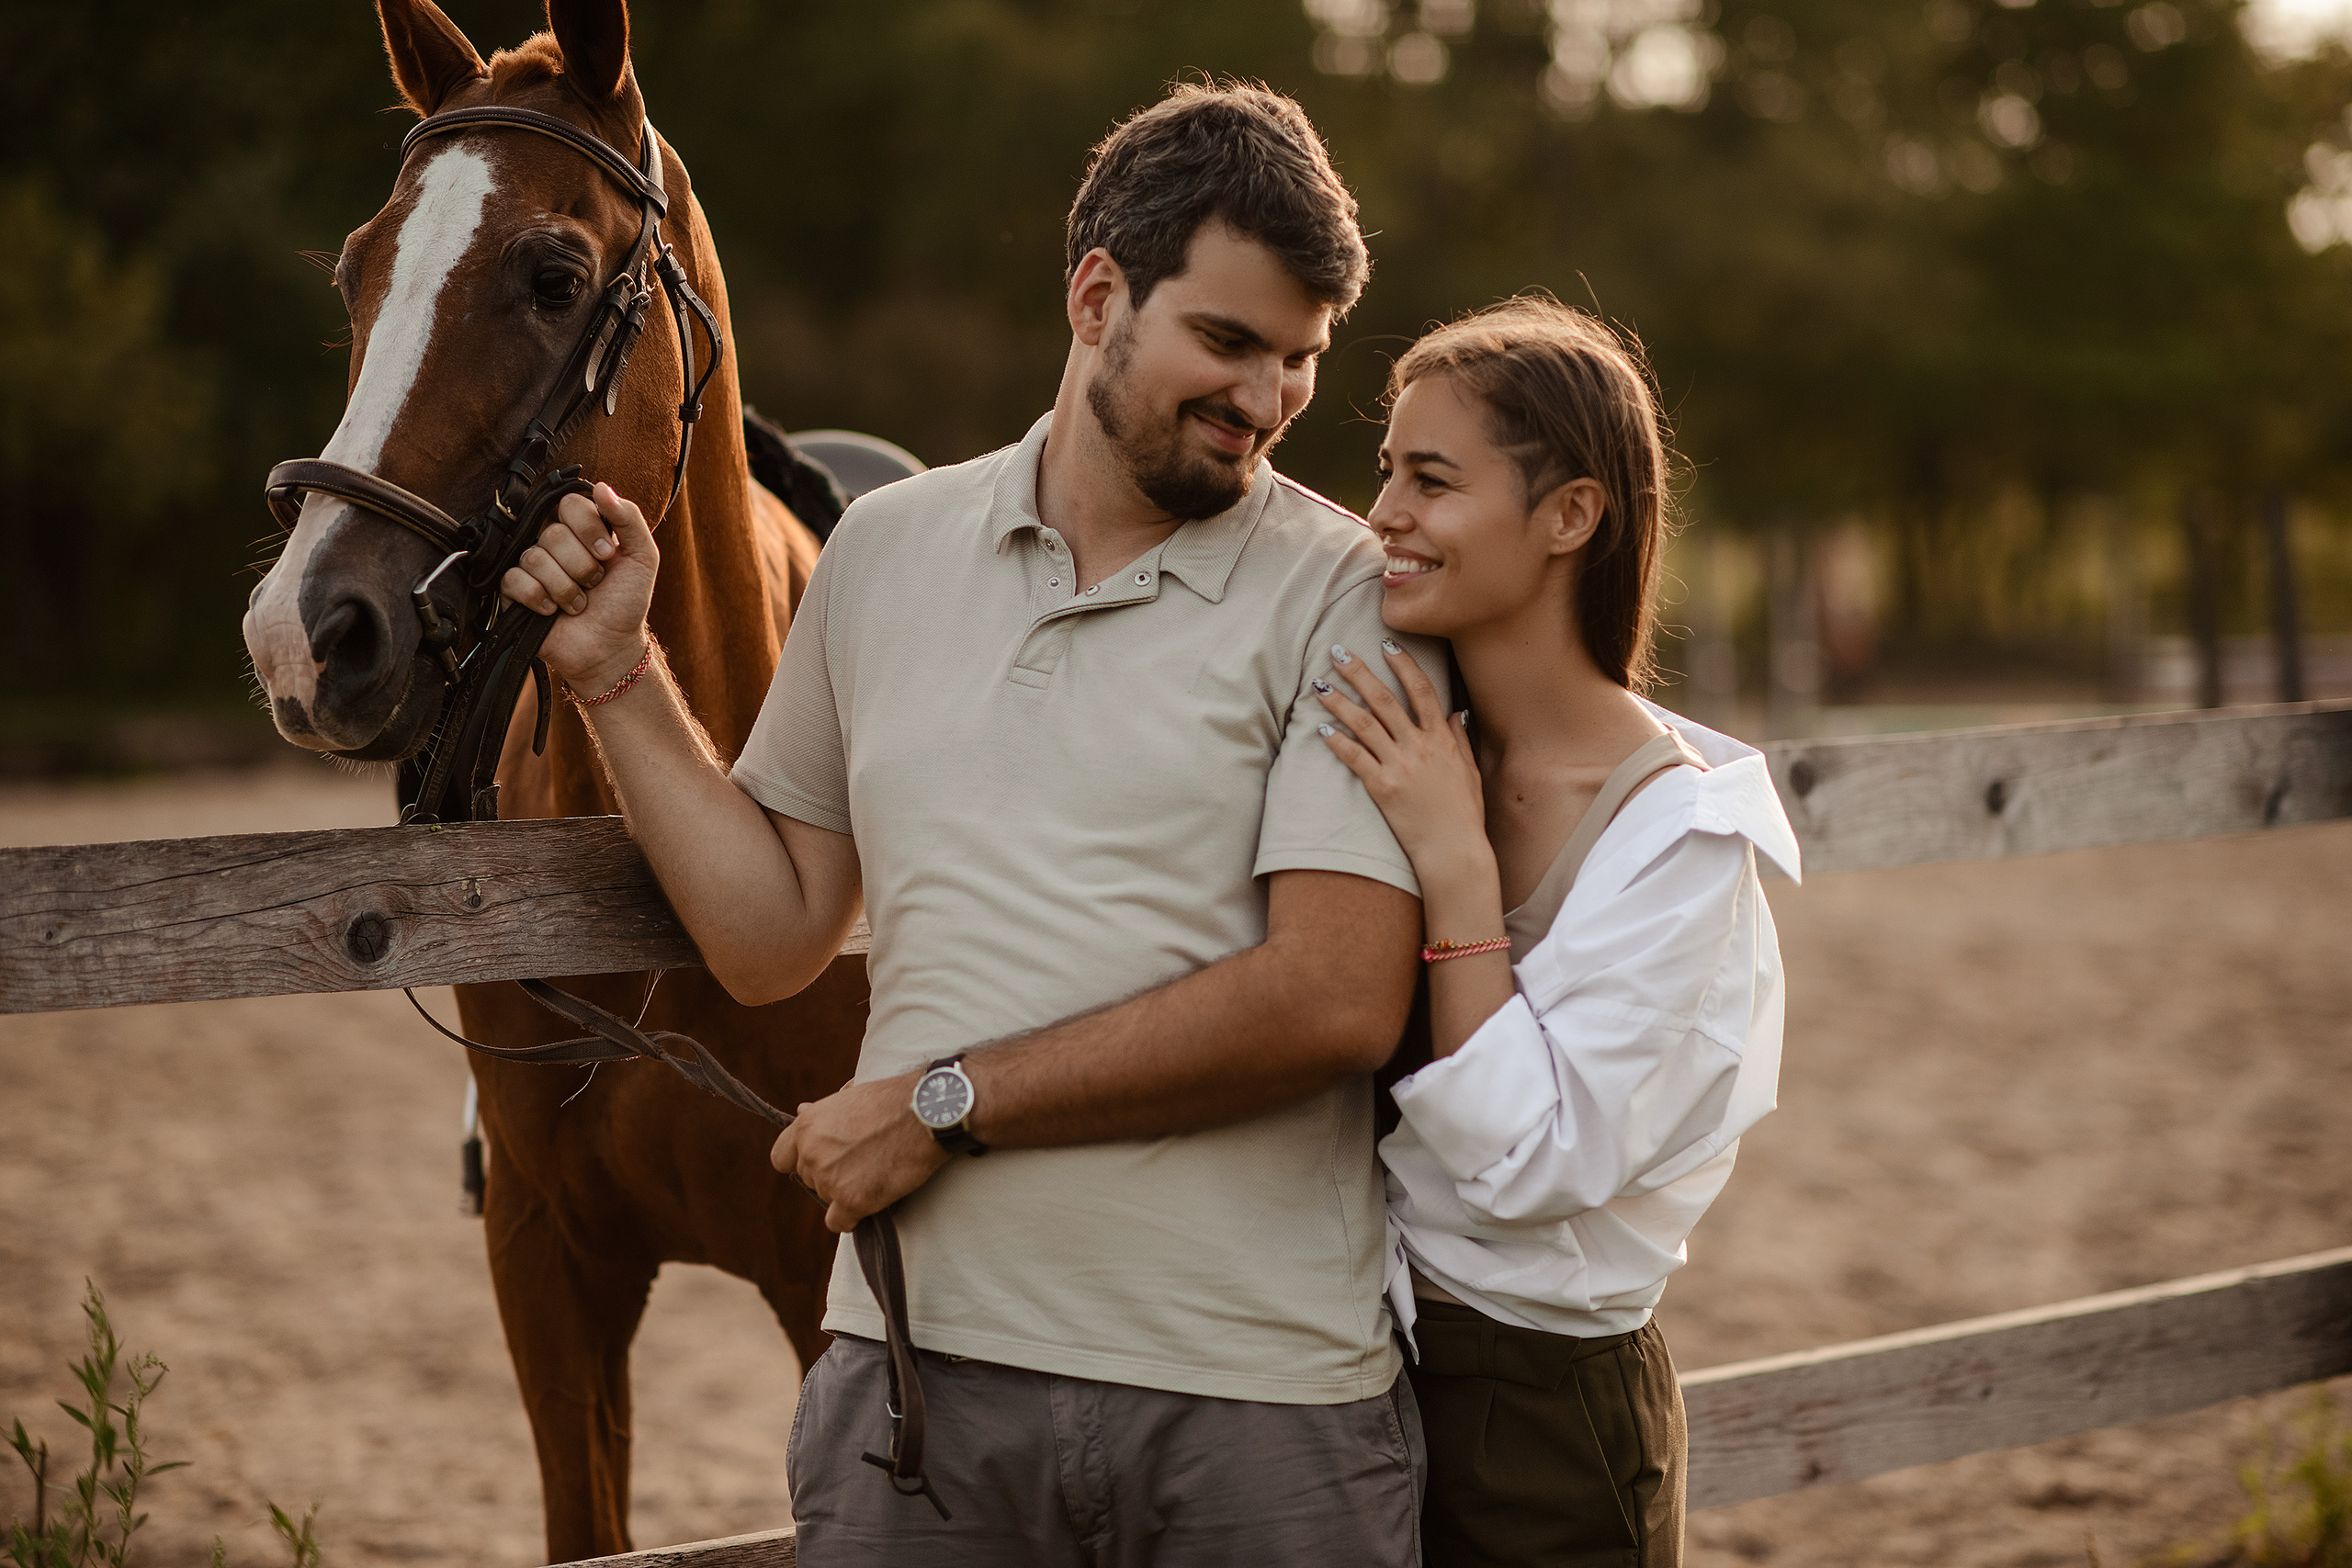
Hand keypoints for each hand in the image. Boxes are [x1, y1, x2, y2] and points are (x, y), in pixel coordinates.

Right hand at [501, 481, 660, 695]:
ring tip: (579, 603)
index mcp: (580, 528)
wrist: (611, 646)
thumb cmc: (626, 601)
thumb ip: (629, 519)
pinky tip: (552, 611)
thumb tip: (601, 487)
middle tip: (594, 583)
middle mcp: (552, 542)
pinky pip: (514, 580)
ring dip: (566, 589)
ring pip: (535, 558)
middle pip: (552, 533)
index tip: (607, 555)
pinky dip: (540, 599)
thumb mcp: (642, 557)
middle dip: (582, 566)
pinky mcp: (512, 591)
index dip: (589, 529)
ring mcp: (531, 566)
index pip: (570, 504)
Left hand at [769, 1074, 949, 1232]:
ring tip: (875, 1172)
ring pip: (827, 1199)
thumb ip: (822, 1113)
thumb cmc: (893, 1100)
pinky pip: (839, 1222)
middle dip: (831, 1175)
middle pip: (810, 1180)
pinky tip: (870, 1200)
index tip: (821, 1160)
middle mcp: (811, 1152)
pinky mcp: (850, 1201)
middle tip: (862, 1163)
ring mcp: (829, 1179)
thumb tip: (801, 1111)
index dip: (801, 1161)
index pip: (782, 1158)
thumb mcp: (849, 1097)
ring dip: (847, 1192)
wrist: (924, 1113)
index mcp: (806, 1125)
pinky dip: (853, 1217)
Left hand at [1315, 640, 1490, 878]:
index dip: (1403, 664)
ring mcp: (1400, 766)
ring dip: (1339, 701)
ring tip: (1319, 685)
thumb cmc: (1464, 815)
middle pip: (1385, 699)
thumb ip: (1459, 740)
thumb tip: (1454, 714)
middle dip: (1359, 672)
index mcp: (1442, 739)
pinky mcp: (1382, 787)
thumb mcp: (1470, 772)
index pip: (1422, 690)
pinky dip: (1338, 742)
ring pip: (1364, 724)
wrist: (1454, 851)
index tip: (1387, 643)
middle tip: (1338, 652)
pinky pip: (1355, 758)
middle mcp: (1420, 746)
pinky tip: (1322, 730)